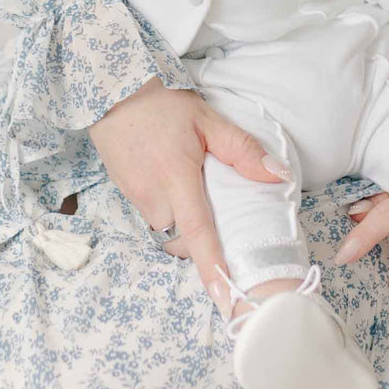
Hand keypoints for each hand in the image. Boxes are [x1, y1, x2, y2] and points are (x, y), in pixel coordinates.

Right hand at [87, 76, 289, 317]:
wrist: (111, 90)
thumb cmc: (161, 102)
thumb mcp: (207, 118)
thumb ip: (241, 149)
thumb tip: (276, 176)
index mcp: (176, 178)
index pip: (199, 233)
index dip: (214, 268)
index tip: (226, 299)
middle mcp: (153, 195)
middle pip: (183, 237)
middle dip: (201, 235)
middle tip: (219, 208)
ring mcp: (135, 196)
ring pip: (167, 226)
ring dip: (184, 220)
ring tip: (196, 190)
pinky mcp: (124, 191)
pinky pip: (153, 213)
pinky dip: (168, 207)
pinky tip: (174, 180)